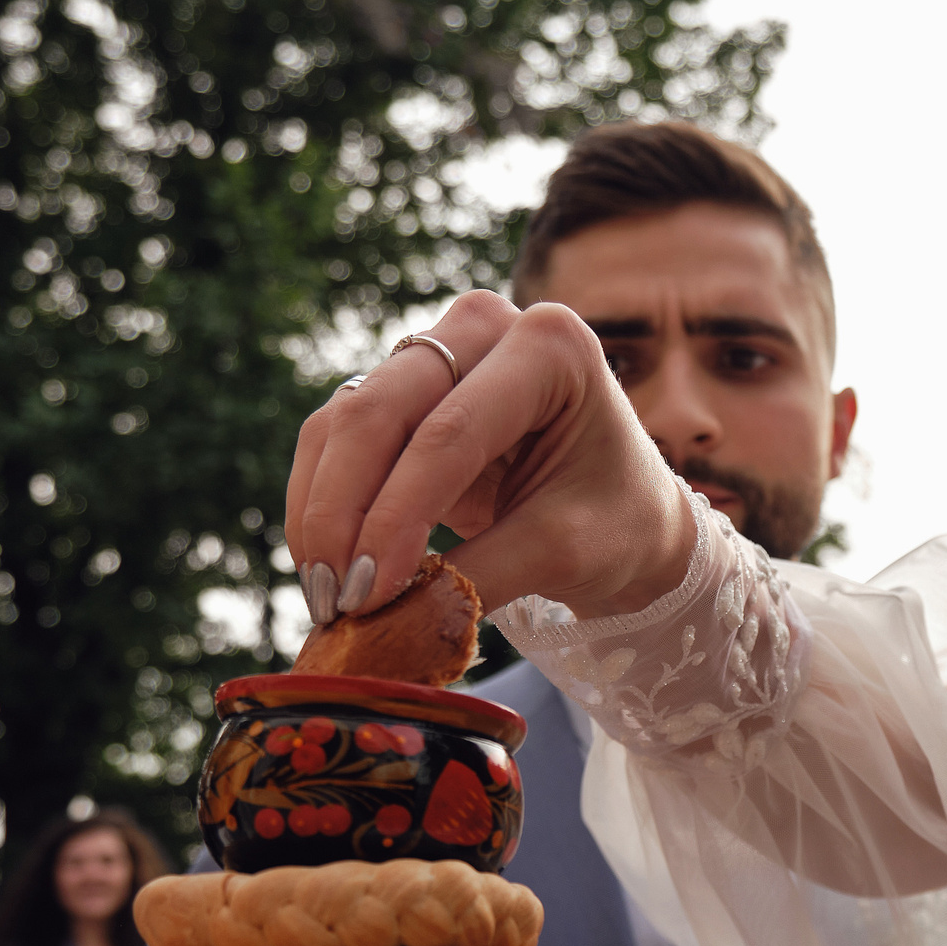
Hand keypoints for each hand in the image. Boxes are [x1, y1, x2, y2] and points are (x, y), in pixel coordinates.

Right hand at [284, 291, 695, 624]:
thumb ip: (477, 577)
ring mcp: (439, 350)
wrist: (626, 514)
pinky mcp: (402, 389)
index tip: (366, 592)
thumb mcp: (563, 554)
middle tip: (332, 599)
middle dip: (343, 512)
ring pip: (343, 423)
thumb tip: (379, 617)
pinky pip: (336, 440)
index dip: (396, 515)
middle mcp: (487, 328)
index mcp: (551, 347)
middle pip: (380, 411)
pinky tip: (324, 565)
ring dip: (321, 511)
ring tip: (325, 594)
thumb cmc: (616, 524)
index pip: (449, 433)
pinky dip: (322, 504)